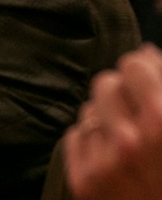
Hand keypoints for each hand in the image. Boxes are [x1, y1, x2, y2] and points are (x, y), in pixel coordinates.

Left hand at [65, 44, 161, 199]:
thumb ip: (161, 92)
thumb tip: (146, 51)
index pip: (135, 65)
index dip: (144, 67)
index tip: (149, 73)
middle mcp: (131, 141)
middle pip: (106, 82)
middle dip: (122, 90)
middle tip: (137, 105)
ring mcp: (104, 162)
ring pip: (89, 109)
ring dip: (106, 117)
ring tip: (129, 137)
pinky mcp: (83, 180)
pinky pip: (77, 136)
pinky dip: (92, 141)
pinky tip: (113, 156)